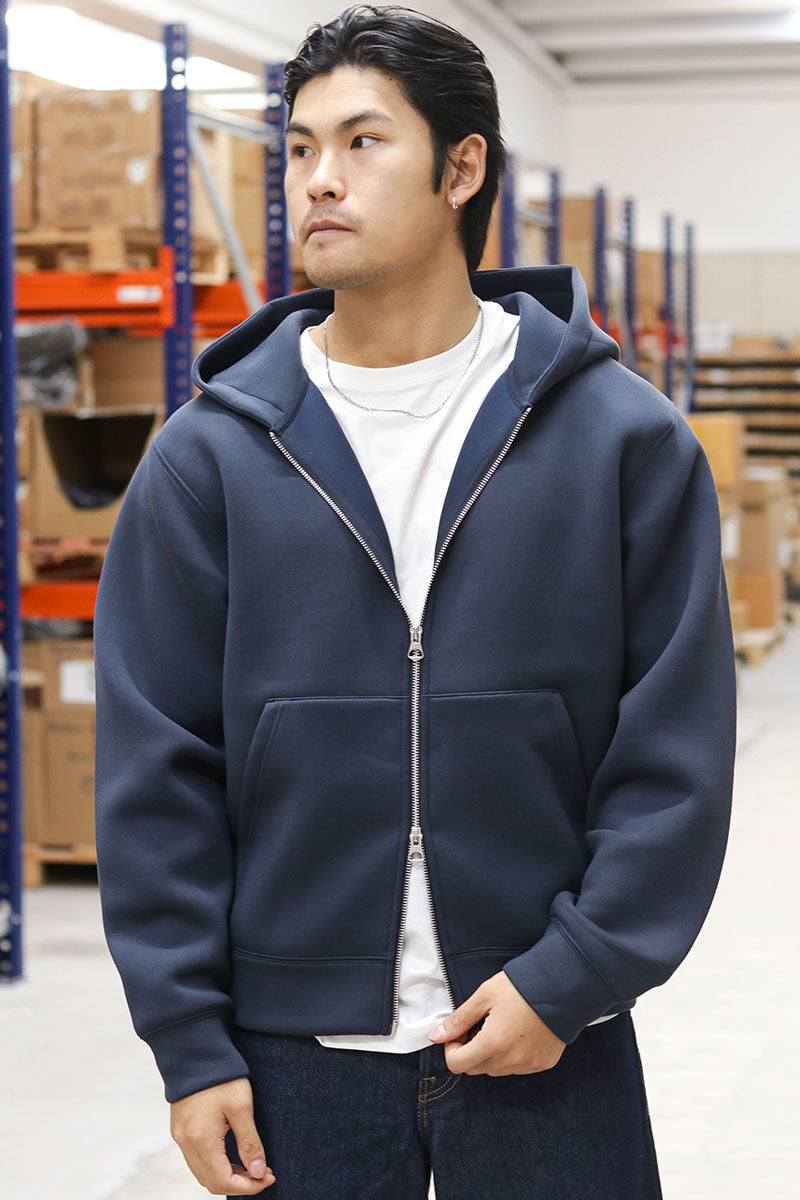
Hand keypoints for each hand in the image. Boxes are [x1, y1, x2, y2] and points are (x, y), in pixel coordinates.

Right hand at [170, 1075, 275, 1193]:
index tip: (268, 1177)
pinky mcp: (180, 1129)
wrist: (196, 1052)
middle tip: (263, 1172)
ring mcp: (180, 1136)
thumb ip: (249, 1142)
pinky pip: (195, 1159)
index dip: (248, 1187)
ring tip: (250, 1164)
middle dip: (239, 1184)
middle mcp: (186, 1143)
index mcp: (201, 1139)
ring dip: (226, 1175)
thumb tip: (258, 1172)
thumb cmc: (221, 1076)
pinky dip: (215, 1165)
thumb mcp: (242, 1106)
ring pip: (202, 1173)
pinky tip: (231, 1154)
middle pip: (211, 1182)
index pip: (223, 1181)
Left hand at [428, 970, 565, 1075]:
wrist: (563, 986)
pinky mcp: (542, 1064)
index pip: (457, 1065)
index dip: (452, 1047)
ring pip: (495, 1069)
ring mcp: (528, 1065)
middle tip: (479, 1024)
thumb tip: (435, 1036)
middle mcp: (511, 1060)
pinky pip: (516, 1067)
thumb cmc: (521, 987)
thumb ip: (459, 1019)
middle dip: (470, 1049)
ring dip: (490, 1054)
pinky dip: (511, 1055)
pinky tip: (517, 1032)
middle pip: (475, 1068)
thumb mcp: (484, 996)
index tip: (460, 1030)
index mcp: (493, 1043)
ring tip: (500, 1026)